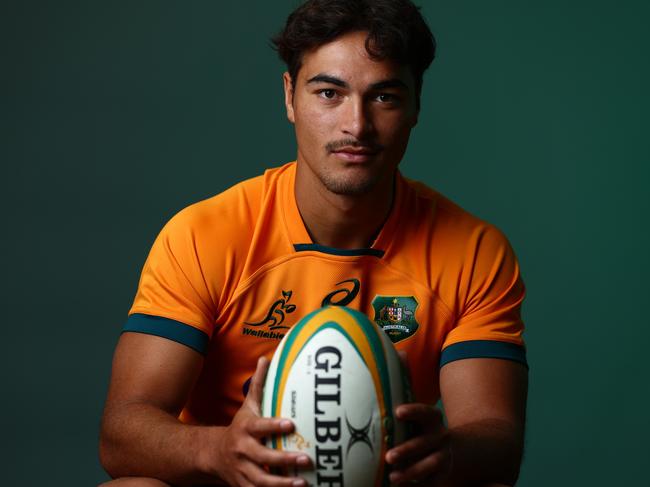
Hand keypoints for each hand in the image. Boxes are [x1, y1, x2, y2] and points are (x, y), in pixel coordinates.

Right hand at [213, 356, 310, 486]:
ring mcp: (242, 470)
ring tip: (303, 482)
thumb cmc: (239, 427)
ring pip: (261, 480)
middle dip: (284, 459)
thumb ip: (259, 384)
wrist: (212, 455)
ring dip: (282, 484)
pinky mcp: (244, 486)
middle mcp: (242, 450)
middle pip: (262, 457)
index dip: (274, 426)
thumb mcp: (247, 406)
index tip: (291, 424)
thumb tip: (266, 358)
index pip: (260, 427)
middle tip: (307, 458)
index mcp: (245, 429)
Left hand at [385, 403, 450, 485]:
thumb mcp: (419, 422)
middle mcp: (440, 436)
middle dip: (407, 450)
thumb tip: (369, 423)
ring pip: (430, 463)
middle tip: (389, 457)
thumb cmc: (423, 432)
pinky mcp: (443, 474)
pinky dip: (416, 486)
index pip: (425, 412)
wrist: (457, 448)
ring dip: (411, 471)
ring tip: (392, 478)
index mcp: (433, 419)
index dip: (413, 411)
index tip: (398, 412)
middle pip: (424, 442)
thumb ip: (401, 422)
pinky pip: (432, 482)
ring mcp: (444, 455)